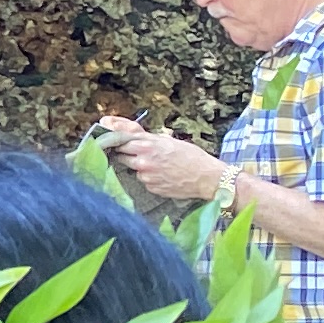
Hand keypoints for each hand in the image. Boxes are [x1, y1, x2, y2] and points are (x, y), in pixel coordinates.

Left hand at [112, 128, 232, 202]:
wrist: (208, 177)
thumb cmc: (192, 156)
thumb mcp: (169, 141)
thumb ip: (147, 138)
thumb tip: (129, 135)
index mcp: (147, 145)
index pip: (119, 142)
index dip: (118, 143)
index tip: (115, 143)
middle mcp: (143, 161)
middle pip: (121, 157)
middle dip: (127, 155)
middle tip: (139, 155)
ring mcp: (146, 176)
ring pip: (134, 170)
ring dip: (141, 168)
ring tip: (159, 167)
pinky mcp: (151, 187)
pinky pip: (145, 181)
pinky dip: (151, 179)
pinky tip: (164, 177)